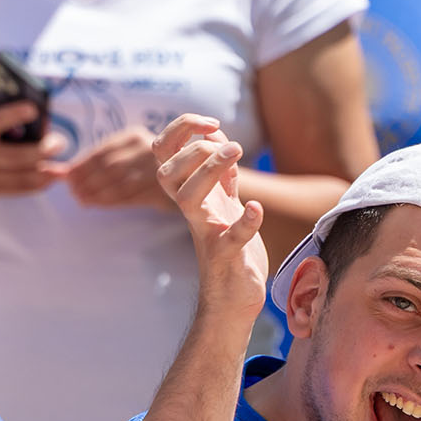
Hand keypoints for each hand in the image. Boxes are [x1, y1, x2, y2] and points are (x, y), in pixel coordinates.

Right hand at [0, 85, 69, 198]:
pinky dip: (37, 185)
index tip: (36, 109)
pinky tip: (51, 178)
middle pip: (16, 156)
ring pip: (20, 176)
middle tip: (61, 143)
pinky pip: (17, 189)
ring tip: (63, 167)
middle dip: (42, 150)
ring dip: (46, 172)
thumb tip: (2, 79)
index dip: (15, 115)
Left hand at [65, 126, 168, 208]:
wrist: (184, 177)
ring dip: (96, 194)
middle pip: (110, 167)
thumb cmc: (145, 167)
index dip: (82, 165)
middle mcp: (147, 149)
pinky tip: (98, 204)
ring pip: (119, 183)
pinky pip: (131, 196)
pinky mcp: (162, 189)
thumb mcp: (124, 155)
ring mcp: (156, 169)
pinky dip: (111, 201)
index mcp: (134, 136)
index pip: (103, 151)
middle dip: (87, 181)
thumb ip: (95, 162)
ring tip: (82, 200)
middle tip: (73, 192)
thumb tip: (60, 172)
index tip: (68, 177)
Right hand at [154, 114, 266, 316]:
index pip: (164, 152)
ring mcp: (207, 234)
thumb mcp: (225, 202)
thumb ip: (221, 170)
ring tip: (237, 155)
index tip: (211, 123)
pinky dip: (245, 223)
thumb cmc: (229, 246)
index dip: (181, 128)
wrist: (234, 297)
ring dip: (210, 171)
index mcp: (191, 194)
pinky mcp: (227, 258)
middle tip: (233, 146)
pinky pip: (230, 238)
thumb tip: (215, 135)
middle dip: (195, 149)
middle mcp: (193, 212)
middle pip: (167, 172)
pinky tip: (256, 209)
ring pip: (188, 198)